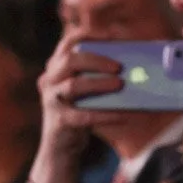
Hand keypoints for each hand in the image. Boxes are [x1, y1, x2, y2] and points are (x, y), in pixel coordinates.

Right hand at [36, 35, 127, 155]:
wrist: (61, 148)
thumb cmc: (79, 113)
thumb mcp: (84, 91)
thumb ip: (97, 76)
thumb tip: (133, 65)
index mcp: (55, 68)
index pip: (68, 43)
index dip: (89, 35)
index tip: (112, 35)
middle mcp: (49, 80)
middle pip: (70, 60)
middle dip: (96, 60)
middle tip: (119, 66)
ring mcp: (52, 101)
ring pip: (74, 85)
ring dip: (100, 83)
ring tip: (121, 84)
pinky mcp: (60, 121)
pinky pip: (85, 116)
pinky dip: (106, 114)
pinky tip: (124, 114)